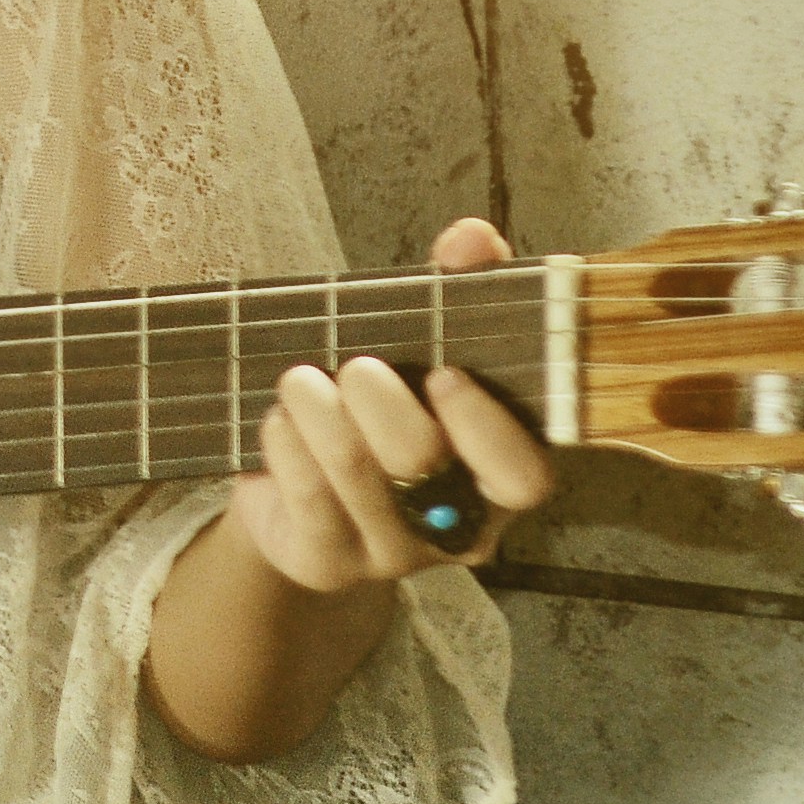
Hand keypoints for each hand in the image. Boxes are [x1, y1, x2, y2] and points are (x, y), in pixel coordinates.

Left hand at [221, 218, 557, 594]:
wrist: (304, 493)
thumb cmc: (383, 409)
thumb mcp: (423, 349)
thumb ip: (459, 292)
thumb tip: (473, 239)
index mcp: (497, 477)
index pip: (522, 477)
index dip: (488, 428)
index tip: (446, 372)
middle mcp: (454, 525)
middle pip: (425, 467)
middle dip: (384, 407)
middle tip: (357, 367)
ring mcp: (392, 552)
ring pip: (356, 481)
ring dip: (320, 416)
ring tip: (299, 379)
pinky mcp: (329, 563)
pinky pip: (307, 502)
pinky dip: (287, 447)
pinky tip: (280, 419)